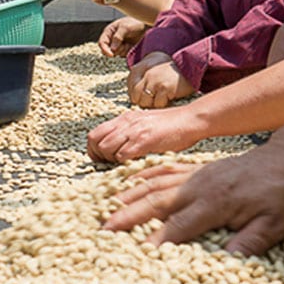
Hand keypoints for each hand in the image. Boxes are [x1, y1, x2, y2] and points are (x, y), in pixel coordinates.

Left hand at [87, 106, 202, 161]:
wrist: (190, 119)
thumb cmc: (172, 125)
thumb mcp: (145, 123)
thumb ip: (131, 132)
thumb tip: (119, 147)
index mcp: (124, 118)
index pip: (94, 133)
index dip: (93, 149)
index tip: (101, 159)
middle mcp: (125, 122)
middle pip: (94, 141)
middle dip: (98, 157)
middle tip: (109, 165)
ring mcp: (133, 131)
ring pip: (105, 148)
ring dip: (110, 160)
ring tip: (122, 165)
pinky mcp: (144, 141)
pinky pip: (122, 155)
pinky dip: (122, 163)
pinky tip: (133, 165)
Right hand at [98, 17, 147, 59]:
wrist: (146, 26)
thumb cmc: (135, 23)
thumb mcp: (125, 27)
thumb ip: (118, 37)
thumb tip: (112, 49)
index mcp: (109, 32)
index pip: (102, 43)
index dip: (105, 49)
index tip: (111, 54)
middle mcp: (112, 39)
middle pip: (107, 50)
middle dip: (114, 51)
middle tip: (123, 46)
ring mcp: (118, 45)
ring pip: (115, 54)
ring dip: (122, 50)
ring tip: (128, 43)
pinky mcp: (125, 50)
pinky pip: (123, 55)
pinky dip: (127, 52)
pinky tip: (131, 46)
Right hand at [102, 142, 283, 255]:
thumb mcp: (274, 224)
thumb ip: (248, 242)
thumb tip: (225, 262)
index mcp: (216, 204)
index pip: (178, 227)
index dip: (155, 242)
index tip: (133, 255)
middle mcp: (199, 187)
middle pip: (155, 203)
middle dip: (127, 217)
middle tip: (102, 230)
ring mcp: (196, 174)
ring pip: (155, 184)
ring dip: (129, 197)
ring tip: (106, 208)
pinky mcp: (198, 168)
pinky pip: (164, 170)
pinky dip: (144, 176)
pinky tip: (129, 182)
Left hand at [130, 59, 192, 108]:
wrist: (189, 66)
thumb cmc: (169, 71)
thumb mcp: (152, 69)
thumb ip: (141, 79)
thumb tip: (133, 98)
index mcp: (141, 67)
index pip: (130, 87)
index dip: (135, 95)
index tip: (143, 97)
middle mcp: (147, 74)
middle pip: (136, 96)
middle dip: (143, 101)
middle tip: (152, 100)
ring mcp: (156, 81)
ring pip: (145, 102)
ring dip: (152, 104)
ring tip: (160, 98)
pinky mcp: (165, 88)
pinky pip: (158, 104)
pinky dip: (162, 104)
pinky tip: (168, 98)